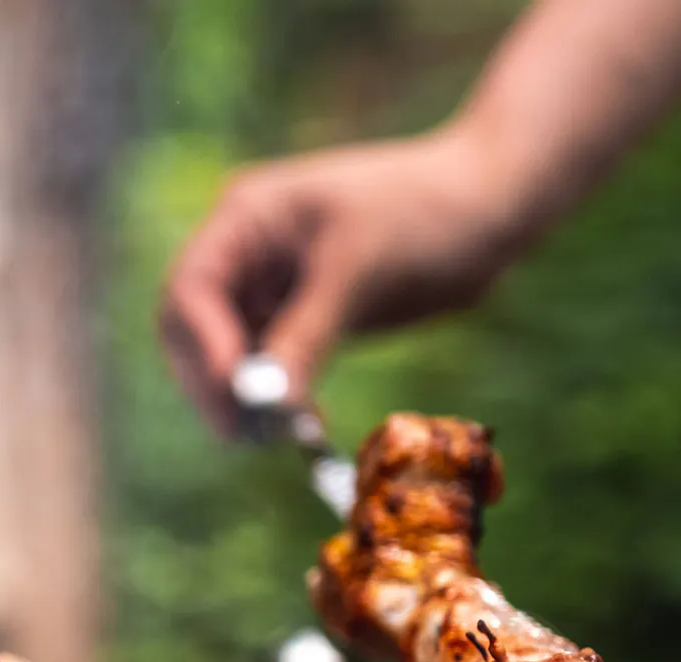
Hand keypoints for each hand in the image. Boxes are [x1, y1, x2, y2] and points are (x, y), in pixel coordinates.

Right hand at [160, 127, 532, 435]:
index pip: (191, 290)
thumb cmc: (426, 214)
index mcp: (246, 217)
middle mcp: (245, 250)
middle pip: (195, 329)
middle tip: (249, 436)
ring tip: (281, 436)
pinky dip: (277, 397)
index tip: (237, 398)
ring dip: (245, 398)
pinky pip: (267, 365)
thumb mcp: (359, 272)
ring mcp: (269, 283)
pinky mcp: (298, 314)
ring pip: (227, 355)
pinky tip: (303, 422)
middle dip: (215, 383)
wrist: (489, 206)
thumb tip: (265, 406)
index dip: (203, 348)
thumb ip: (305, 336)